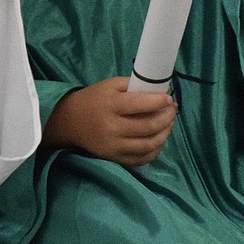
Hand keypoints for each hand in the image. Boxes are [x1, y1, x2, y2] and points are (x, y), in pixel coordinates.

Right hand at [43, 77, 177, 166]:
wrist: (70, 121)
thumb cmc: (94, 99)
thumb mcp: (110, 85)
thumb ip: (133, 86)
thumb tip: (159, 92)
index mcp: (111, 105)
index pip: (140, 104)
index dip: (159, 102)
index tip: (169, 99)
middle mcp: (112, 127)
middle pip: (149, 126)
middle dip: (167, 117)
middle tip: (172, 110)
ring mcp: (114, 145)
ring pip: (149, 144)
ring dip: (165, 134)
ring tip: (169, 124)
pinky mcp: (115, 158)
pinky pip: (142, 158)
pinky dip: (155, 149)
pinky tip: (158, 139)